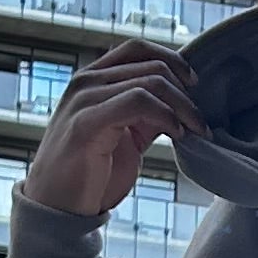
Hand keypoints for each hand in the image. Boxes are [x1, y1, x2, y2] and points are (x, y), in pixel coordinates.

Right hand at [17, 38, 206, 223]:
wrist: (56, 209)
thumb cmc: (90, 175)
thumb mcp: (125, 136)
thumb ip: (145, 114)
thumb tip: (182, 102)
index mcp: (92, 80)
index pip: (138, 49)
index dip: (173, 61)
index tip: (194, 87)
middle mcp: (85, 82)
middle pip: (151, 64)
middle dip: (185, 91)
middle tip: (201, 121)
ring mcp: (83, 99)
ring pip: (150, 81)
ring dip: (182, 106)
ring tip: (194, 131)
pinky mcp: (86, 123)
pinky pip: (137, 101)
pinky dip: (165, 115)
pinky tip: (176, 134)